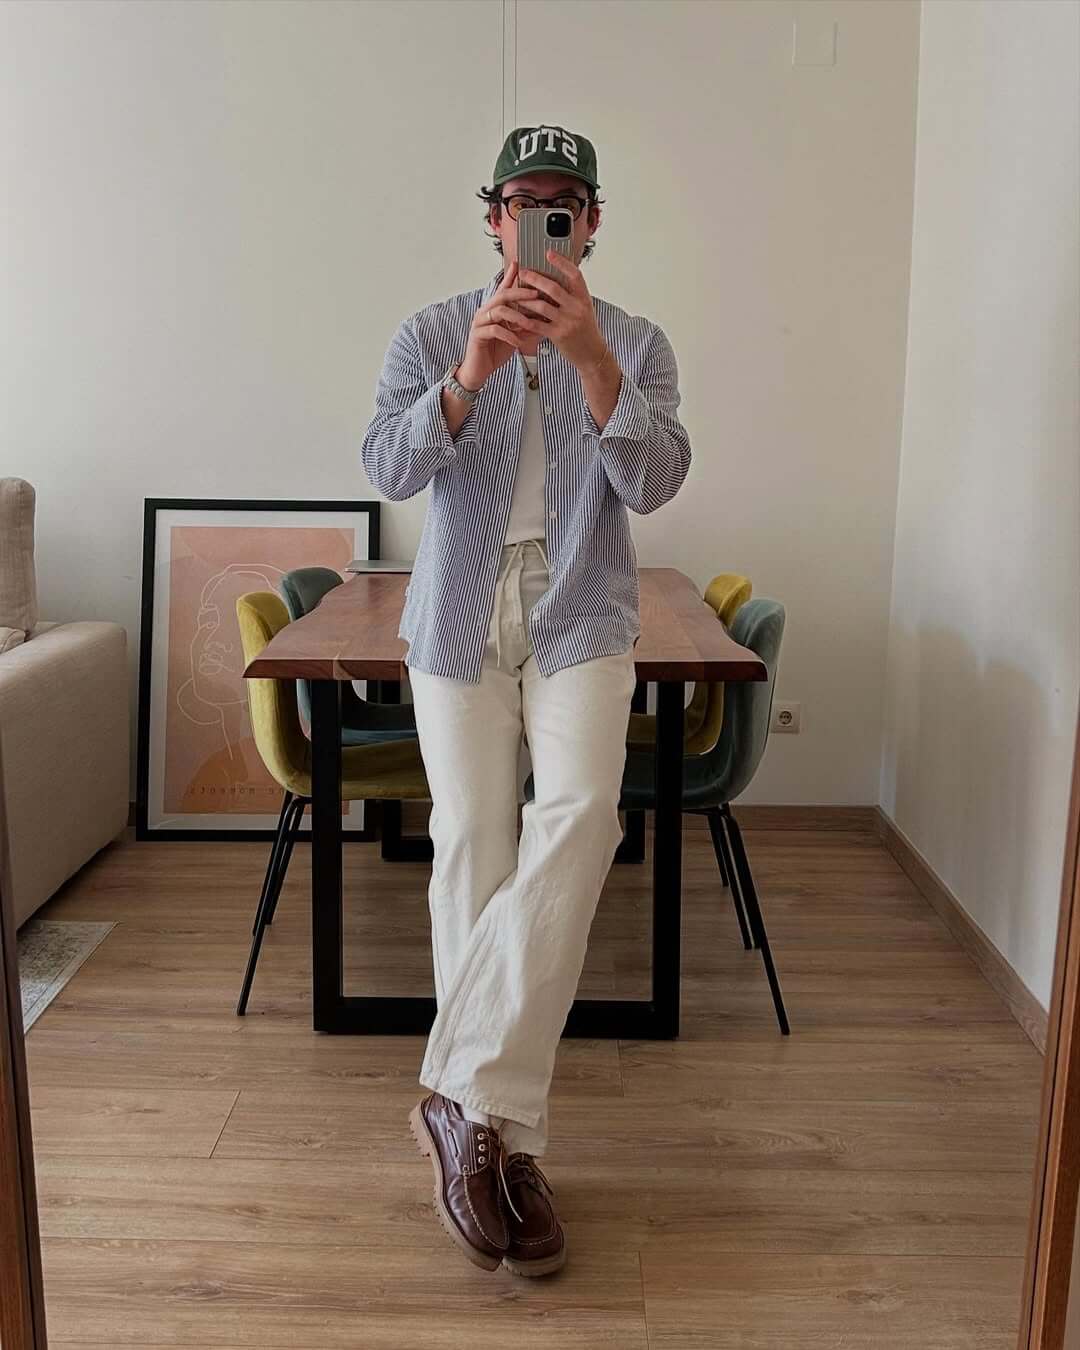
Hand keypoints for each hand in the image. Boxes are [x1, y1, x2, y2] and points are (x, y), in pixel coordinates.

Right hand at [457, 259, 540, 388]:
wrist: (480, 369)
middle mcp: (485, 311)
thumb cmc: (497, 350)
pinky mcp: (477, 335)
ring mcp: (480, 322)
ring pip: (499, 310)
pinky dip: (509, 335)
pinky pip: (494, 330)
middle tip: (536, 294)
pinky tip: (519, 342)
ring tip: (529, 323)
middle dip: (521, 293)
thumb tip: (547, 317)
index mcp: (495, 308)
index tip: (520, 264)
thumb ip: (527, 325)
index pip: (503, 288)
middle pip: (503, 295)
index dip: (510, 275)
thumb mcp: (516, 335)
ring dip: (517, 316)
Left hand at [511, 250, 609, 372]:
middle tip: (523, 273)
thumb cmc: (586, 330)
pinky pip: (537, 324)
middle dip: (535, 278)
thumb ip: (572, 296)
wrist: (592, 354)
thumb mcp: (584, 309)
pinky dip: (525, 319)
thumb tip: (555, 279)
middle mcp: (577, 308)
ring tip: (516, 294)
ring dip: (526, 299)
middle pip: (553, 288)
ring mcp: (567, 322)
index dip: (561, 262)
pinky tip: (517, 314)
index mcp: (584, 298)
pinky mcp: (558, 335)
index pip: (574, 275)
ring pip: (542, 306)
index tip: (549, 254)